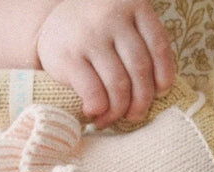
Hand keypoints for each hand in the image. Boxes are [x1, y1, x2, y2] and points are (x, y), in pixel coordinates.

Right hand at [35, 0, 174, 127]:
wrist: (50, 27)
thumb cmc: (96, 35)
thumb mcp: (122, 28)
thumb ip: (141, 47)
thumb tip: (157, 92)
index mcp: (133, 6)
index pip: (159, 47)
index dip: (164, 76)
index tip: (160, 92)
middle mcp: (112, 17)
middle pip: (140, 69)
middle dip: (141, 100)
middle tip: (135, 115)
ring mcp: (90, 36)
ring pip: (119, 85)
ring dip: (119, 110)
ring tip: (113, 119)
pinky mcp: (69, 57)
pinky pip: (94, 93)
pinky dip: (99, 109)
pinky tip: (95, 113)